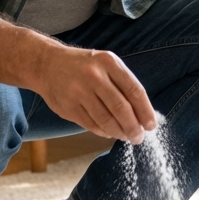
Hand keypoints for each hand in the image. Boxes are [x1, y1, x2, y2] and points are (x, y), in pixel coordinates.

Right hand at [31, 41, 156, 143]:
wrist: (47, 64)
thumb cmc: (85, 66)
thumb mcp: (105, 64)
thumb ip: (124, 84)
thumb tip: (144, 114)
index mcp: (108, 62)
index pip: (135, 90)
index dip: (146, 111)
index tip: (151, 125)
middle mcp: (94, 75)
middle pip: (122, 108)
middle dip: (134, 127)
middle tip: (139, 137)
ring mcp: (79, 91)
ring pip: (106, 120)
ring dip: (120, 132)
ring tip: (126, 136)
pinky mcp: (68, 106)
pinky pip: (91, 125)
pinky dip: (104, 132)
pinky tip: (109, 132)